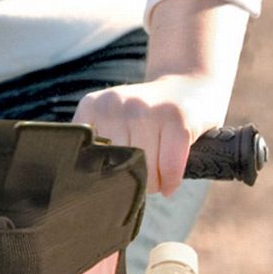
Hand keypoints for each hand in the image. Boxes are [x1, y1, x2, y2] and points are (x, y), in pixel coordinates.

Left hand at [73, 0, 248, 195]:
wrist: (191, 83)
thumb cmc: (146, 117)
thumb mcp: (110, 121)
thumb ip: (94, 148)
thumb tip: (81, 190)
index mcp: (92, 107)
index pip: (85, 160)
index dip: (99, 179)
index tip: (110, 182)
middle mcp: (115, 104)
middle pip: (113, 167)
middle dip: (129, 182)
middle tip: (141, 178)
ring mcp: (146, 109)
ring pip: (141, 169)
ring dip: (152, 184)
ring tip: (157, 177)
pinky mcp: (177, 118)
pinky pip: (169, 167)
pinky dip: (170, 182)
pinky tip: (170, 184)